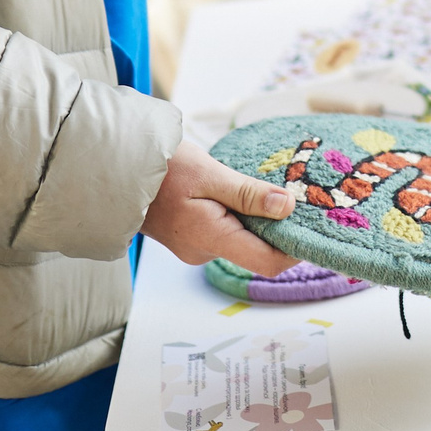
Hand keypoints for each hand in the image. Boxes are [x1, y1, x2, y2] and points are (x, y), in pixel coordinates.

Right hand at [141, 139, 297, 274]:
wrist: (119, 170)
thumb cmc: (162, 168)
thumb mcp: (210, 173)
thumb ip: (248, 194)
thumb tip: (287, 207)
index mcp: (211, 239)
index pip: (267, 262)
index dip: (295, 249)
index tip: (311, 224)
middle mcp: (205, 252)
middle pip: (258, 249)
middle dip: (277, 225)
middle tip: (293, 192)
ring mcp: (197, 247)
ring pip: (243, 238)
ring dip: (257, 216)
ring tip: (262, 186)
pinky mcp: (193, 237)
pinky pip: (227, 231)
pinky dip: (239, 214)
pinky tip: (239, 191)